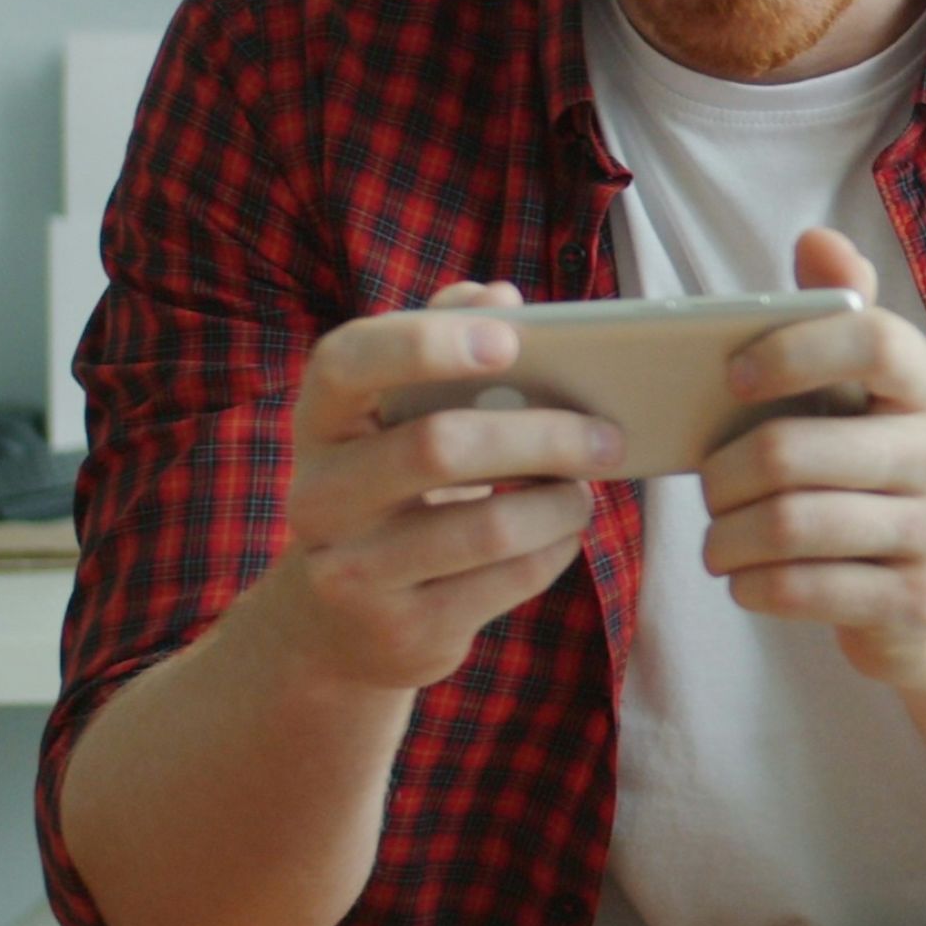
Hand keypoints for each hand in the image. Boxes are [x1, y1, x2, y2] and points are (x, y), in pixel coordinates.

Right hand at [261, 281, 625, 691]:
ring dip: (561, 502)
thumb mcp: (392, 421)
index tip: (510, 340)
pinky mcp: (404, 632)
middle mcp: (318, 497)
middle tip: (608, 434)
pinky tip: (563, 532)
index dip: (426, 343)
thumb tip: (499, 293)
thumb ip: (438, 346)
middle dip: (543, 435)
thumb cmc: (387, 491)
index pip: (347, 361)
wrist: (335, 627)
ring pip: (488, 527)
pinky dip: (556, 550)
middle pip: (440, 447)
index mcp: (317, 423)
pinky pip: (508, 580)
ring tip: (587, 486)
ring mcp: (355, 573)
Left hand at [698, 230, 925, 690]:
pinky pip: (804, 588)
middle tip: (706, 486)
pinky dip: (754, 585)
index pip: (872, 339)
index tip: (732, 376)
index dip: (791, 350)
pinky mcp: (920, 601)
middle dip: (723, 474)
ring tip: (716, 540)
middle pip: (793, 450)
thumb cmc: (876, 478)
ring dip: (727, 537)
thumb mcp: (867, 397)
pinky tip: (746, 579)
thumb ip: (841, 314)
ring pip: (789, 525)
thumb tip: (817, 240)